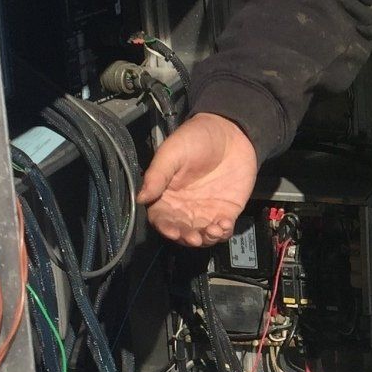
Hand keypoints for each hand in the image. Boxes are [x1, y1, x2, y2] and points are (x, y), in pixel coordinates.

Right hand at [137, 113, 258, 247]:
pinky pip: (222, 230)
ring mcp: (205, 210)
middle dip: (186, 238)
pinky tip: (224, 225)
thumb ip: (157, 175)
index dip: (165, 227)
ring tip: (212, 231)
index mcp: (166, 194)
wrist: (231, 132)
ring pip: (201, 235)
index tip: (172, 231)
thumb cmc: (196, 138)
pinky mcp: (225, 211)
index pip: (161, 218)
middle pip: (181, 231)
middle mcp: (183, 207)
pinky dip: (223, 233)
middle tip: (194, 238)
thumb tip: (140, 199)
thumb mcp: (173, 152)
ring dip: (206, 239)